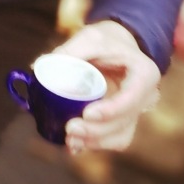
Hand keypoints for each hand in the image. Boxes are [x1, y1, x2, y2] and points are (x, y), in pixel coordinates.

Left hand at [54, 20, 160, 153]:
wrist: (118, 44)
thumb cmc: (106, 39)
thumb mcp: (90, 37)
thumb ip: (69, 51)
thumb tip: (38, 67)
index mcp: (144, 73)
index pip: (131, 98)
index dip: (111, 110)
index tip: (87, 113)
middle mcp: (145, 97)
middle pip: (124, 121)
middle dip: (97, 130)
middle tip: (70, 127)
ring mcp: (135, 112)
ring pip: (120, 136)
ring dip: (95, 141)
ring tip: (70, 140)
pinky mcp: (124, 121)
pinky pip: (113, 139)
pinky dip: (95, 143)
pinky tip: (75, 145)